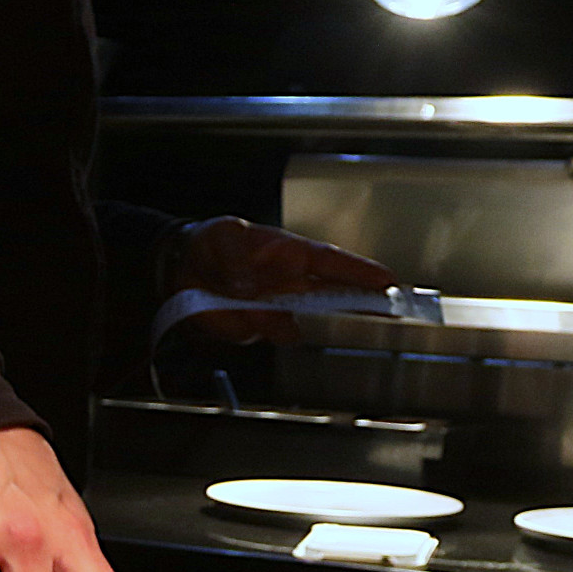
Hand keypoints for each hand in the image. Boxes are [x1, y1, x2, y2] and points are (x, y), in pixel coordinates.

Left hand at [170, 216, 394, 342]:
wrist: (184, 265)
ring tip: (237, 298)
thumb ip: (237, 258)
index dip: (362, 274)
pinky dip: (236, 325)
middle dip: (355, 308)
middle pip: (334, 302)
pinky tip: (220, 308)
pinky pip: (253, 335)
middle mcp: (291, 286)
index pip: (334, 264)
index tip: (388, 282)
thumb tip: (247, 284)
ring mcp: (274, 310)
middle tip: (378, 313)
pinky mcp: (252, 329)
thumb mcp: (223, 236)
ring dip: (268, 320)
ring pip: (289, 327)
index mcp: (293, 254)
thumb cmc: (214, 242)